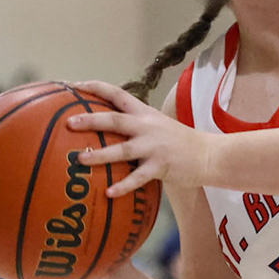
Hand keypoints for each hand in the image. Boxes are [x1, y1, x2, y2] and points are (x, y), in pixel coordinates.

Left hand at [64, 80, 216, 197]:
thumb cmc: (179, 142)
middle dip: (91, 120)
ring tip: (81, 159)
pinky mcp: (161, 166)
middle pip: (115, 120)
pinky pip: (138, 178)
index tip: (75, 86)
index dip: (96, 88)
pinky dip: (123, 186)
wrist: (209, 154)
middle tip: (69, 123)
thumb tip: (105, 127)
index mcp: (145, 114)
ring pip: (122, 149)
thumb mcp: (158, 125)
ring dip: (100, 154)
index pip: (118, 94)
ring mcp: (154, 147)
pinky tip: (109, 193)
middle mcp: (147, 127)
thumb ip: (135, 124)